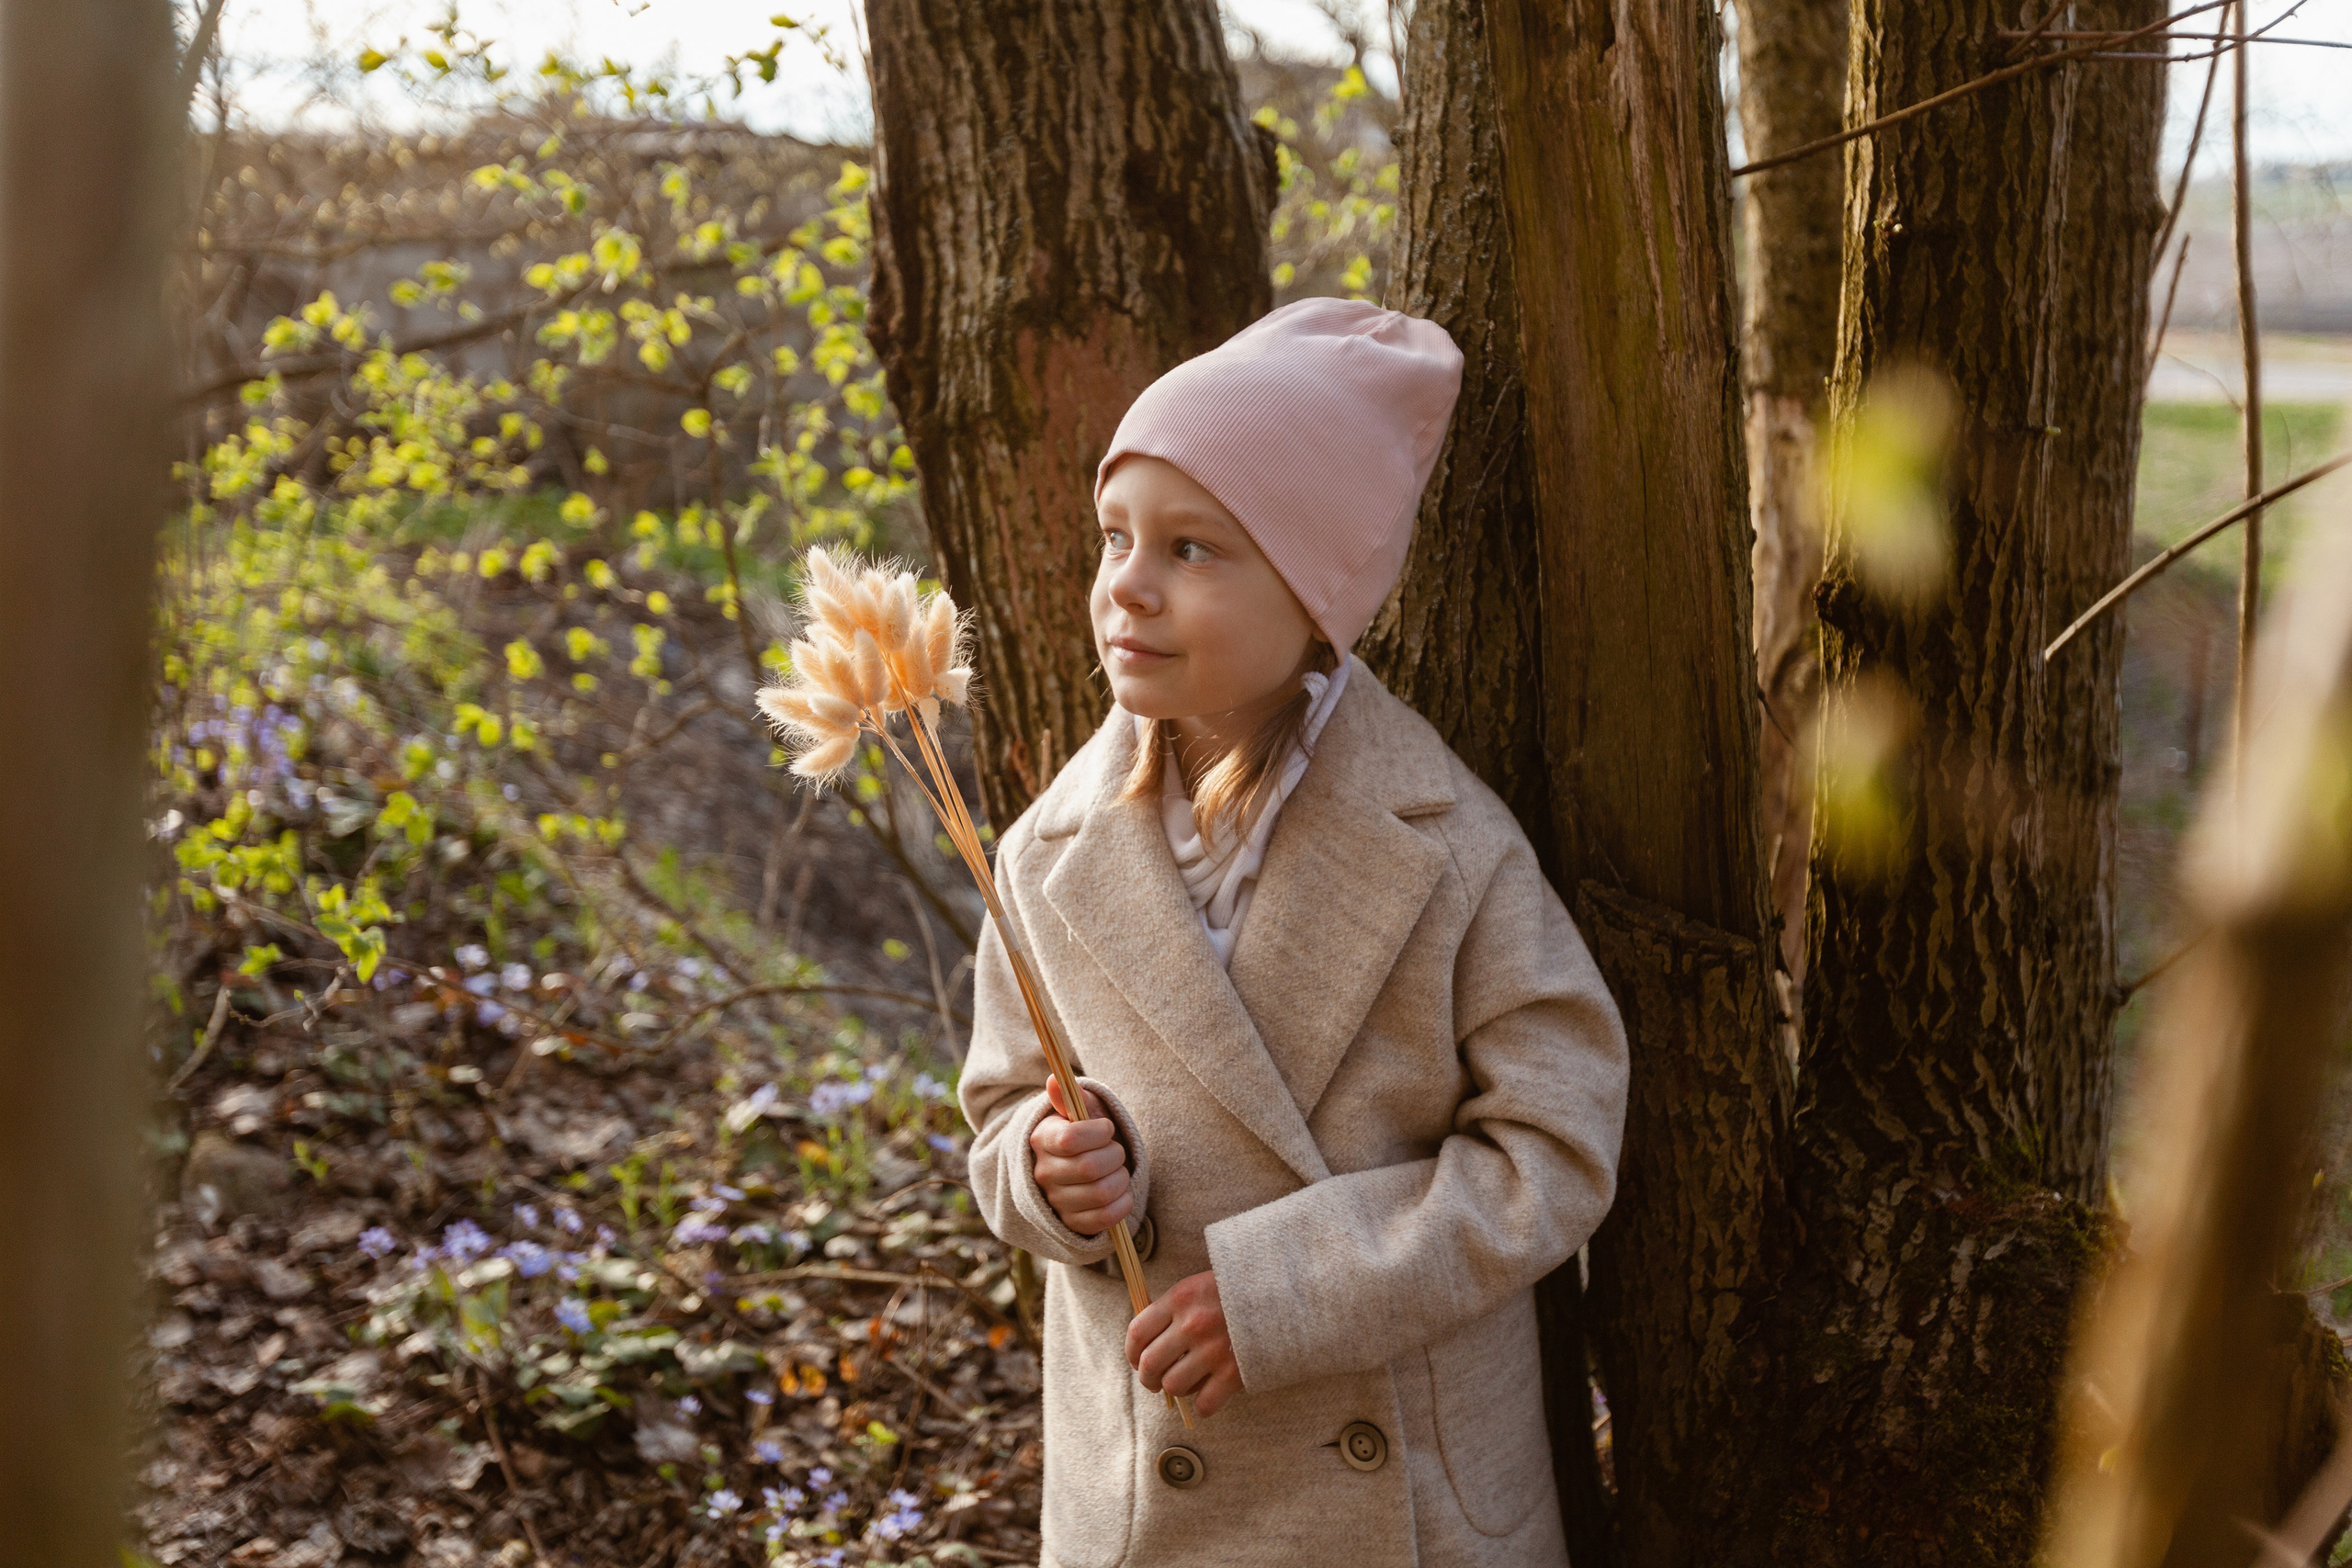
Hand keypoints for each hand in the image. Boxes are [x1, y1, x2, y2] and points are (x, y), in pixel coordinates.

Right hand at [1029, 1077, 1132, 1236]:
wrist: (1079, 1168)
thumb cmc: (1085, 1134)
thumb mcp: (1079, 1113)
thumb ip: (1071, 1098)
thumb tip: (1055, 1079)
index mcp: (1042, 1140)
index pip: (1071, 1139)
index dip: (1099, 1133)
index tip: (1106, 1129)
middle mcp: (1043, 1173)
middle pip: (1090, 1168)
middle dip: (1115, 1155)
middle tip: (1116, 1151)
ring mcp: (1056, 1201)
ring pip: (1101, 1193)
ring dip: (1121, 1179)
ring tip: (1117, 1171)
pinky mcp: (1072, 1224)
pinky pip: (1105, 1219)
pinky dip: (1122, 1204)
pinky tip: (1121, 1193)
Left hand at [1125, 1269, 1242, 1416]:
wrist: (1288, 1294)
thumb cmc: (1241, 1289)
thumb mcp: (1202, 1284)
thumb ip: (1176, 1308)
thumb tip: (1148, 1340)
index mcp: (1181, 1297)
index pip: (1137, 1331)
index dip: (1131, 1353)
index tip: (1136, 1361)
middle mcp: (1193, 1324)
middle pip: (1150, 1364)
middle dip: (1148, 1378)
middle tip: (1155, 1381)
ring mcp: (1214, 1350)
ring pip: (1174, 1386)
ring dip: (1176, 1390)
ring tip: (1185, 1384)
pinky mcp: (1236, 1373)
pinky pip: (1204, 1404)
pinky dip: (1202, 1406)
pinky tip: (1208, 1397)